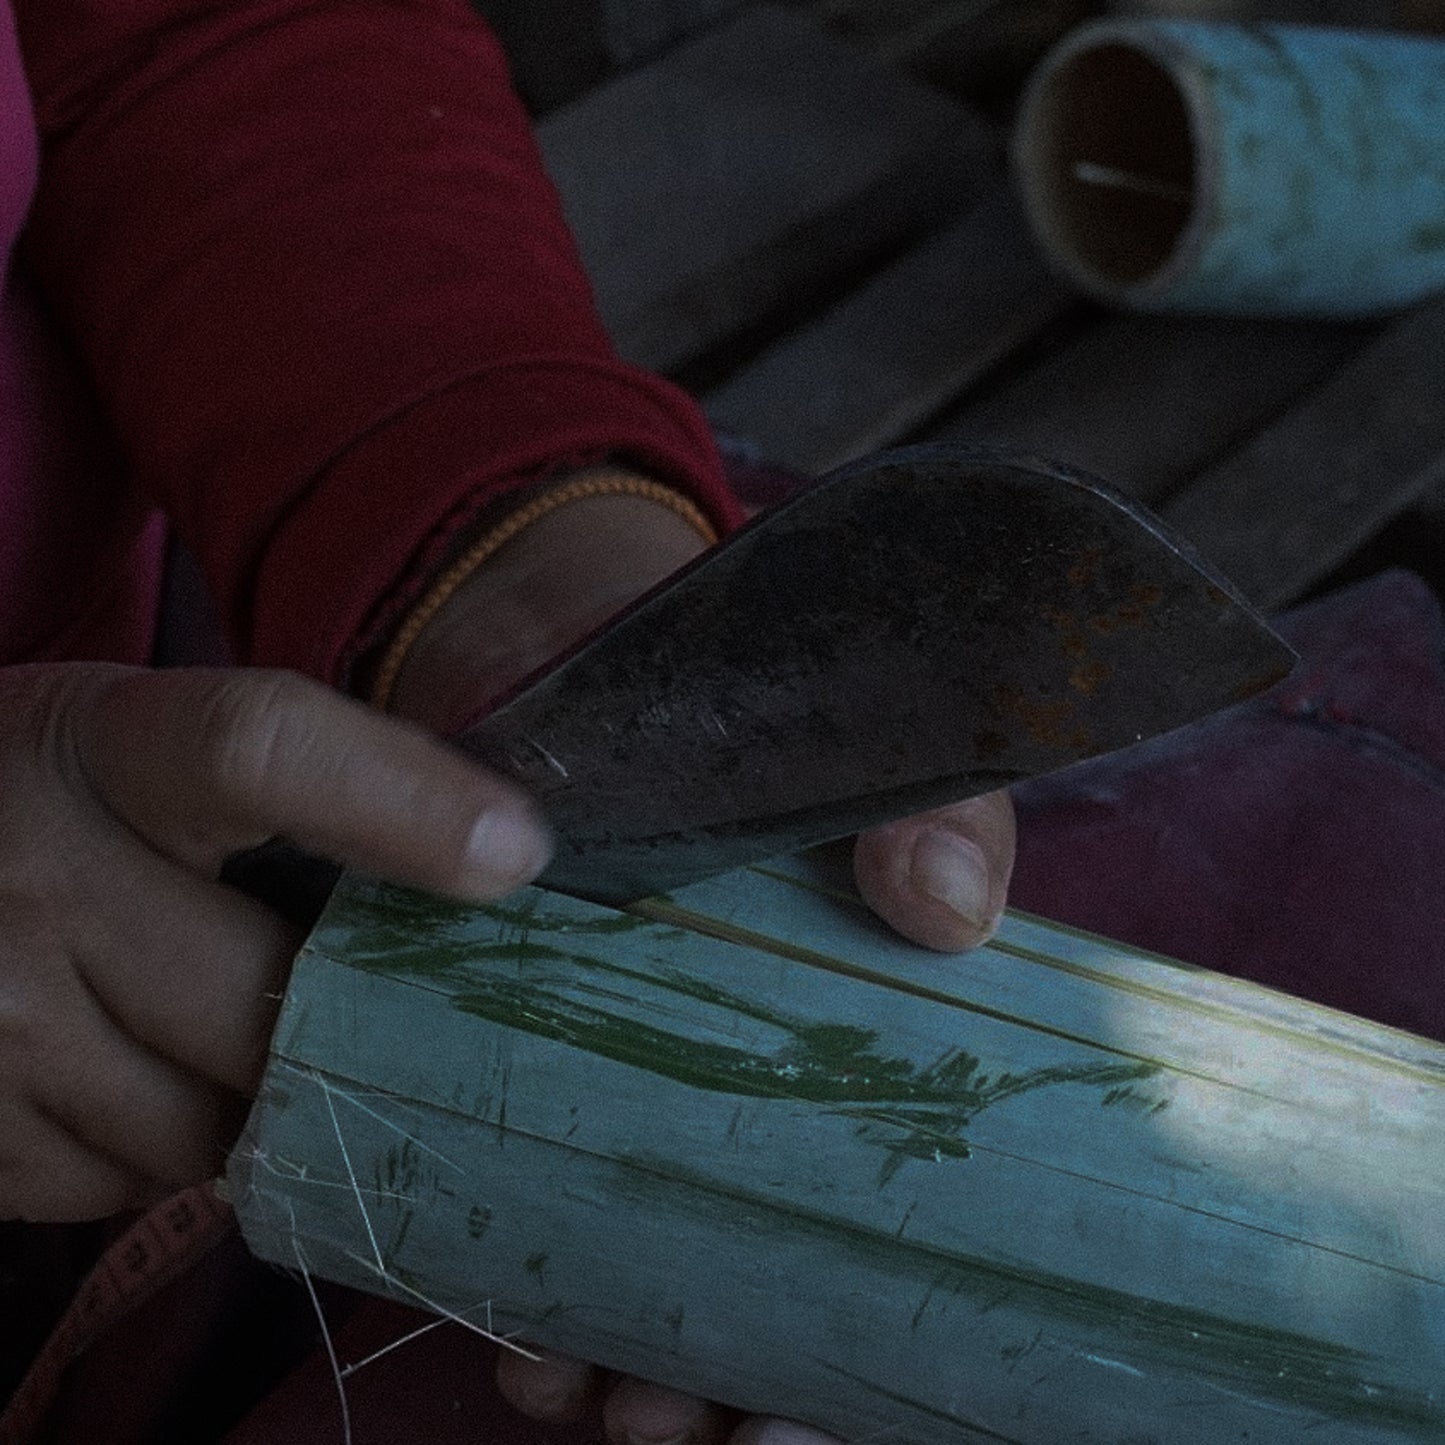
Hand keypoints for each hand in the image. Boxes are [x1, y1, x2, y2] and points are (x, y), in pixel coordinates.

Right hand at [0, 663, 550, 1221]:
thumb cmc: (53, 798)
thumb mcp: (144, 742)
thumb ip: (292, 783)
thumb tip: (494, 856)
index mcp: (108, 747)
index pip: (261, 750)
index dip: (399, 802)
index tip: (515, 854)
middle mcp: (37, 877)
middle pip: (266, 996)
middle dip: (338, 1027)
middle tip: (363, 1011)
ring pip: (209, 1123)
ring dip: (252, 1101)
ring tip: (218, 1032)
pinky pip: (127, 1183)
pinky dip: (160, 1150)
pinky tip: (134, 1073)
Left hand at [389, 471, 1016, 1444]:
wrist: (578, 635)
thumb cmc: (751, 692)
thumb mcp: (860, 736)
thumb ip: (931, 804)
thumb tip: (950, 912)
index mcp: (859, 1035)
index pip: (896, 1225)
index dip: (869, 1339)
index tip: (808, 1410)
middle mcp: (753, 1082)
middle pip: (772, 1279)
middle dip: (735, 1379)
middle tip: (702, 1428)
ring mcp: (632, 1074)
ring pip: (649, 1265)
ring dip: (632, 1356)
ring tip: (603, 1399)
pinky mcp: (517, 1051)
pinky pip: (525, 1199)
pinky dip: (526, 1277)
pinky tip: (515, 1325)